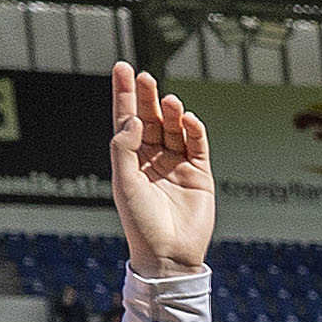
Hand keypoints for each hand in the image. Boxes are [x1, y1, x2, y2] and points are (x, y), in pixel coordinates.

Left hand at [108, 66, 213, 270]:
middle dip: (148, 97)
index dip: (124, 93)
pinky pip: (198, 145)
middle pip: (151, 118)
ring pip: (175, 129)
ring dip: (172, 113)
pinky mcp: (200, 174)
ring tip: (169, 102)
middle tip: (146, 76)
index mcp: (131, 158)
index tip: (122, 68)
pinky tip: (187, 119)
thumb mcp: (124, 182)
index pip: (127, 118)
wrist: (169, 254)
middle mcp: (153, 157)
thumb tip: (134, 118)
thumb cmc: (140, 222)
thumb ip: (124, 148)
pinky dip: (194, 130)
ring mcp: (177, 164)